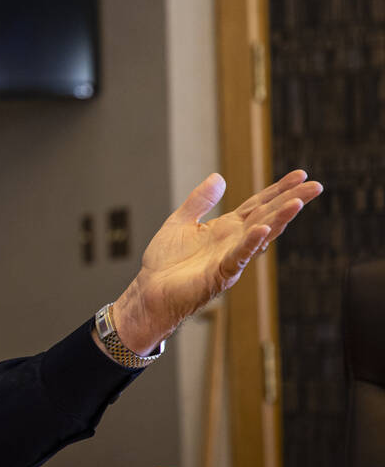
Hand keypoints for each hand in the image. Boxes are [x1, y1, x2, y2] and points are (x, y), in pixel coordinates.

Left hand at [112, 170, 321, 353]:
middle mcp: (234, 241)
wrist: (150, 291)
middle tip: (315, 186)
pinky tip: (262, 230)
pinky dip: (251, 244)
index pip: (258, 204)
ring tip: (297, 203)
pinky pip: (239, 257)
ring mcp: (230, 258)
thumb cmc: (165, 262)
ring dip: (278, 220)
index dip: (278, 189)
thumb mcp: (180, 221)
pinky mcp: (220, 274)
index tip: (300, 175)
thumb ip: (200, 200)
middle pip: (267, 216)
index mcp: (226, 228)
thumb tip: (219, 177)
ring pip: (260, 236)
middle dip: (291, 201)